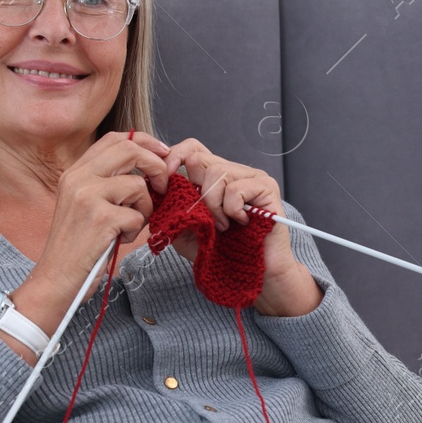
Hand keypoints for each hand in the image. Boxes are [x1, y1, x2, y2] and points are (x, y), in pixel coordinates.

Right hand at [5, 130, 173, 353]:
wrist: (58, 278)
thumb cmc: (79, 245)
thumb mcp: (86, 205)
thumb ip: (108, 183)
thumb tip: (147, 167)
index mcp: (75, 172)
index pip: (115, 139)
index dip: (144, 141)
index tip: (162, 153)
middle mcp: (78, 178)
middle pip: (129, 151)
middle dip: (155, 166)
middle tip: (163, 185)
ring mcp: (87, 196)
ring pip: (138, 186)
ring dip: (144, 209)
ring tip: (127, 226)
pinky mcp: (99, 218)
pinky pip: (137, 216)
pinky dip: (134, 231)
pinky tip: (118, 239)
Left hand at [154, 139, 319, 314]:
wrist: (254, 273)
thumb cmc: (224, 253)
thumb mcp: (187, 232)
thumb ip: (172, 211)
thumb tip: (155, 191)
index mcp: (214, 178)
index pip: (192, 149)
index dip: (174, 158)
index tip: (164, 183)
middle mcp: (233, 172)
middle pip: (199, 158)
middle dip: (194, 192)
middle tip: (203, 218)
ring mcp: (251, 177)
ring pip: (216, 173)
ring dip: (213, 206)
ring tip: (223, 226)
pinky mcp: (266, 187)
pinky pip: (235, 189)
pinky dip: (231, 209)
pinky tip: (241, 222)